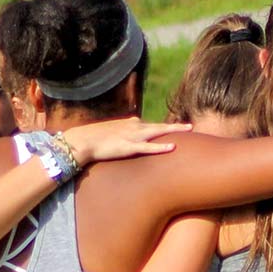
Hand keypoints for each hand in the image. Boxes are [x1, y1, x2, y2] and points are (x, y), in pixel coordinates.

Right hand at [63, 117, 192, 165]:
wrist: (82, 140)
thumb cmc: (95, 137)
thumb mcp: (113, 130)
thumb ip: (125, 129)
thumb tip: (134, 124)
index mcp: (130, 124)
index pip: (151, 125)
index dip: (165, 127)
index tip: (178, 128)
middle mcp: (133, 127)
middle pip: (159, 126)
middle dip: (175, 126)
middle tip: (190, 126)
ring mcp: (132, 137)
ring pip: (157, 132)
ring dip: (173, 131)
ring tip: (188, 130)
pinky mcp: (129, 147)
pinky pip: (148, 147)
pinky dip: (161, 147)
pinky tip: (172, 147)